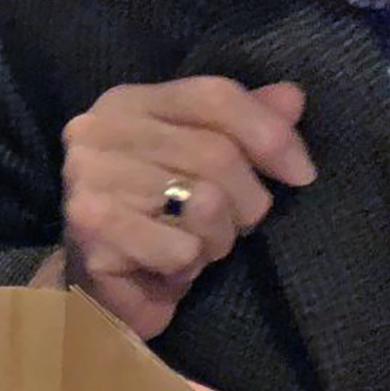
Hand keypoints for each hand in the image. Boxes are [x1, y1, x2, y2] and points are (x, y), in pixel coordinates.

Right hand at [60, 78, 315, 339]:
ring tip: (194, 246)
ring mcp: (87, 177)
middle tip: (235, 227)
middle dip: (247, 201)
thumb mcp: (204, 168)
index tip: (302, 175)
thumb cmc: (158, 223)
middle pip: (215, 152)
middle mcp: (97, 131)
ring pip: (203, 201)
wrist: (100, 295)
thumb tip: (291, 97)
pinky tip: (166, 268)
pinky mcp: (89, 227)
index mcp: (126, 103)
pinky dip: (188, 267)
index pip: (213, 95)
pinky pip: (181, 248)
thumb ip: (243, 126)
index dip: (269, 134)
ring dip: (217, 238)